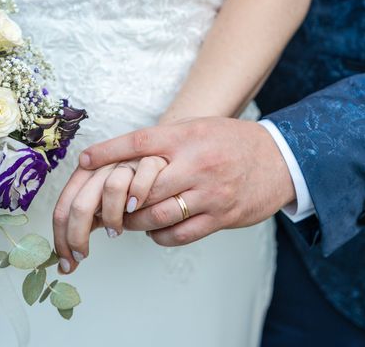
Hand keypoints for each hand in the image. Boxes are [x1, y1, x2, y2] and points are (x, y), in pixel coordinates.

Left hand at [52, 156, 166, 273]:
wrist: (161, 159)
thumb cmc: (127, 187)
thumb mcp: (101, 203)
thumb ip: (86, 221)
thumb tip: (68, 262)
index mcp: (83, 175)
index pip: (63, 209)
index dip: (61, 238)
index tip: (66, 263)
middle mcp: (101, 166)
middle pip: (79, 203)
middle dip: (76, 236)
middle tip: (82, 255)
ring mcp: (125, 163)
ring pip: (111, 189)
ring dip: (111, 217)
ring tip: (115, 231)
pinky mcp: (151, 160)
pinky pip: (142, 179)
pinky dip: (139, 195)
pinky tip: (137, 208)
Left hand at [79, 118, 295, 246]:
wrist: (280, 159)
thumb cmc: (229, 141)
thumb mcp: (196, 129)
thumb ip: (163, 141)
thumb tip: (122, 155)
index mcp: (186, 138)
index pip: (138, 143)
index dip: (107, 152)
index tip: (84, 160)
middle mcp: (196, 164)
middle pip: (143, 187)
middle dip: (117, 199)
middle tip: (101, 205)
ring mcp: (209, 194)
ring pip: (157, 215)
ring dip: (135, 221)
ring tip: (126, 219)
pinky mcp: (221, 217)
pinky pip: (179, 235)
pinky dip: (160, 235)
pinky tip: (155, 229)